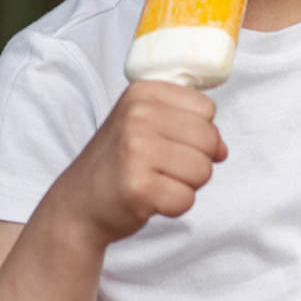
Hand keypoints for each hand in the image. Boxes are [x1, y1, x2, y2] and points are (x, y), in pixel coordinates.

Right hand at [59, 80, 226, 243]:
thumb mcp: (145, 128)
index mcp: (142, 93)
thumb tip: (222, 150)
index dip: (197, 133)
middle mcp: (137, 116)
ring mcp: (136, 151)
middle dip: (195, 162)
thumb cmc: (118, 163)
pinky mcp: (138, 187)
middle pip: (210, 139)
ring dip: (185, 185)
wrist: (78, 203)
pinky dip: (173, 207)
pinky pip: (186, 200)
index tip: (167, 142)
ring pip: (203, 171)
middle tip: (160, 168)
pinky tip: (149, 199)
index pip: (207, 109)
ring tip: (154, 182)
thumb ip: (189, 128)